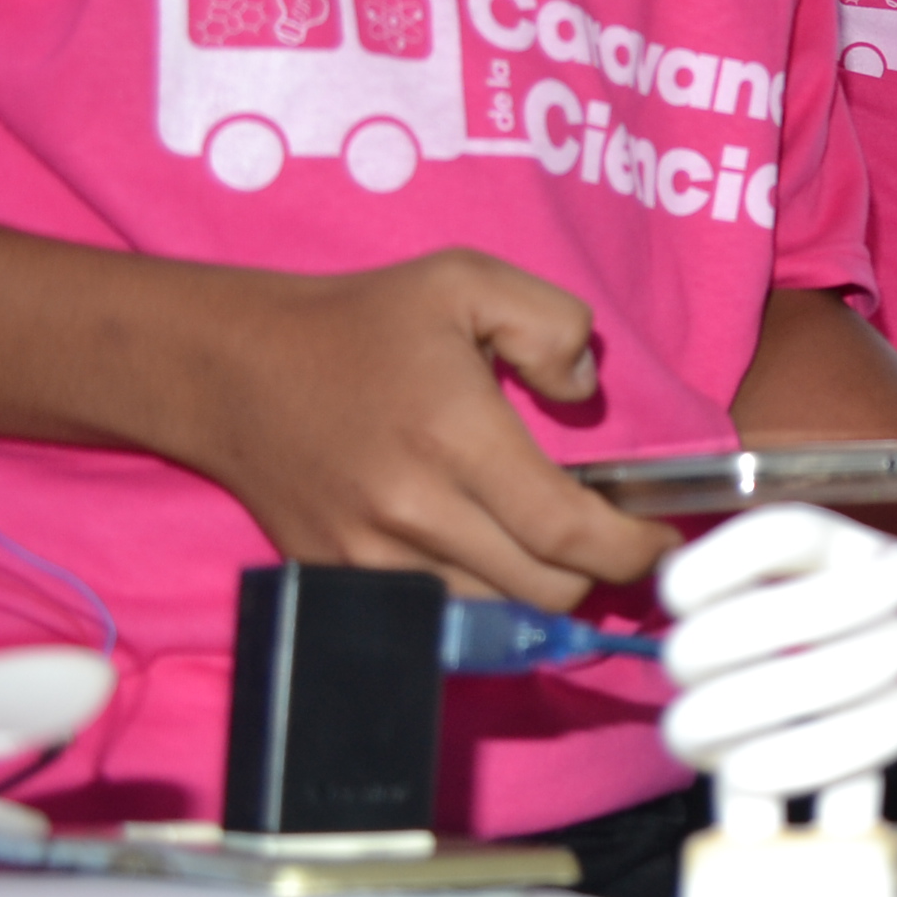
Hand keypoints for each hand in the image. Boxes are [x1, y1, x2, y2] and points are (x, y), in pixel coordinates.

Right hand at [168, 248, 676, 606]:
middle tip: (613, 534)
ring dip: (537, 586)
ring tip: (548, 538)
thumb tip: (585, 392)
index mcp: (454, 435)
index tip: (662, 539)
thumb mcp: (468, 280)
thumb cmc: (363, 321)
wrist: (233, 370)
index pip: (567, 531)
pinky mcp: (339, 580)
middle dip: (597, 569)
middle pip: (544, 589)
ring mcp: (370, 557)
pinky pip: (438, 615)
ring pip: (496, 612)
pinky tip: (490, 551)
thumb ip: (552, 324)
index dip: (631, 548)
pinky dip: (479, 596)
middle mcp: (412, 511)